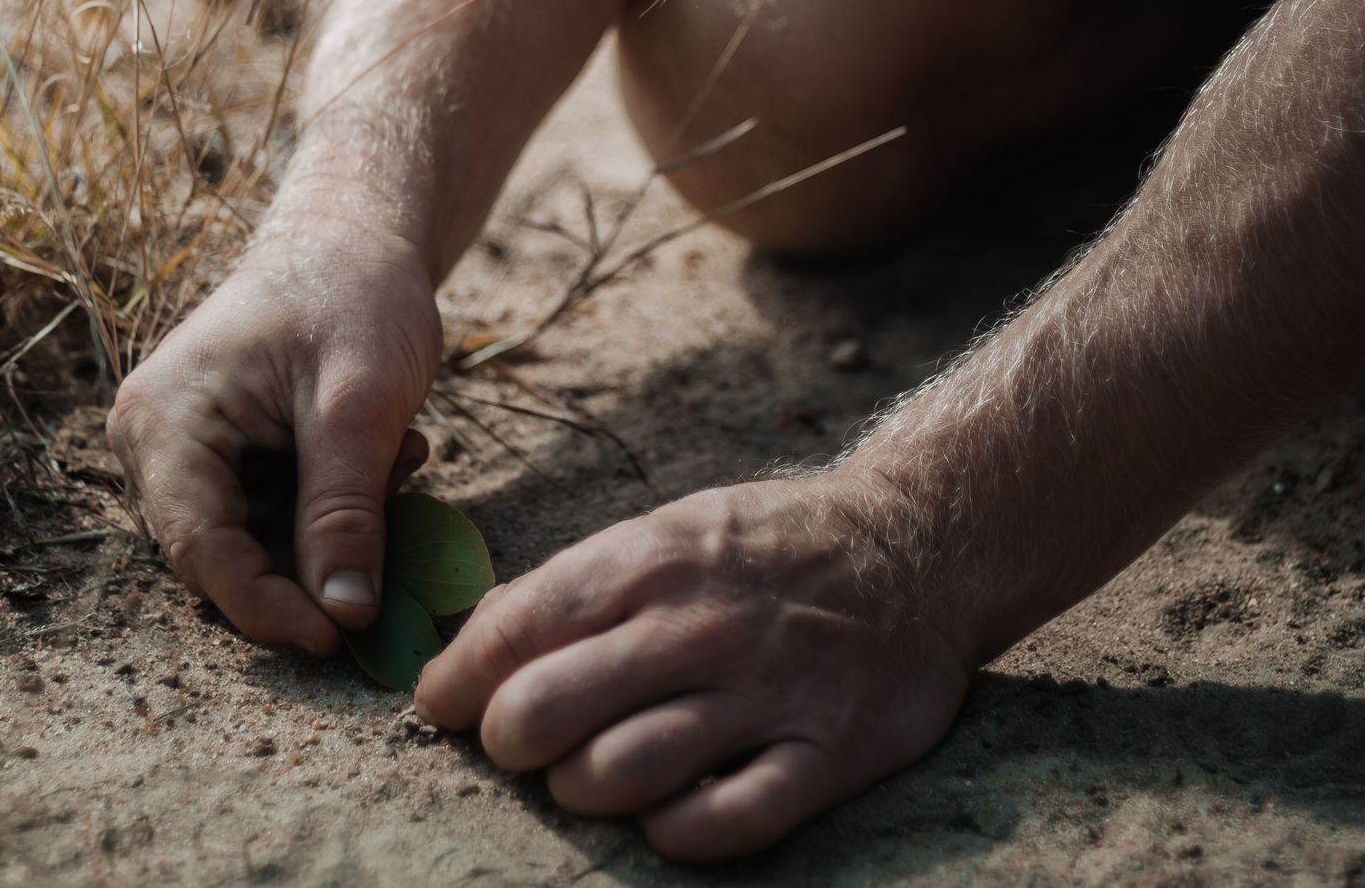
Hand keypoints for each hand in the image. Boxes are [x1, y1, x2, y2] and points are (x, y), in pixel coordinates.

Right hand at [108, 220, 441, 653]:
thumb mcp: (359, 407)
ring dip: (334, 530)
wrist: (356, 235)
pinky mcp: (228, 453)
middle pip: (223, 556)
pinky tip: (386, 455)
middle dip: (311, 565)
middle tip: (395, 539)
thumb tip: (346, 615)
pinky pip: (274, 514)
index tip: (341, 638)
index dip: (268, 608)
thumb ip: (345, 512)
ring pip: (257, 541)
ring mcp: (187, 448)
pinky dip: (334, 507)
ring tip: (400, 460)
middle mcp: (156, 442)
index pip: (200, 553)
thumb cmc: (353, 297)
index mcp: (166, 424)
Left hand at [414, 473, 977, 860]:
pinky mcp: (824, 754)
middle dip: (508, 747)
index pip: (509, 634)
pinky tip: (667, 815)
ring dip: (582, 790)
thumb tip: (471, 649)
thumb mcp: (666, 532)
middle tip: (522, 750)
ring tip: (591, 777)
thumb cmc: (766, 548)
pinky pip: (727, 821)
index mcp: (646, 564)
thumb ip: (574, 588)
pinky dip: (677, 830)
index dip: (455, 685)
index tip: (445, 710)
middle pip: (544, 713)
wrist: (918, 547)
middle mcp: (697, 628)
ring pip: (620, 773)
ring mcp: (763, 694)